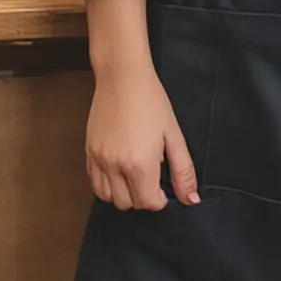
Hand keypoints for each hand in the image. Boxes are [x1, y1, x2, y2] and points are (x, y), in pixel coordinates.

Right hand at [86, 61, 199, 210]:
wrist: (122, 77)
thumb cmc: (151, 101)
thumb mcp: (173, 134)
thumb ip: (183, 170)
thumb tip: (191, 199)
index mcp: (139, 162)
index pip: (147, 203)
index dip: (159, 199)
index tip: (163, 187)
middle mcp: (115, 165)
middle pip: (127, 204)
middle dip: (141, 197)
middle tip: (150, 178)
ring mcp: (99, 158)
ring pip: (107, 197)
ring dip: (122, 194)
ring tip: (134, 175)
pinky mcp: (88, 151)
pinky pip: (94, 182)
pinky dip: (107, 184)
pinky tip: (119, 169)